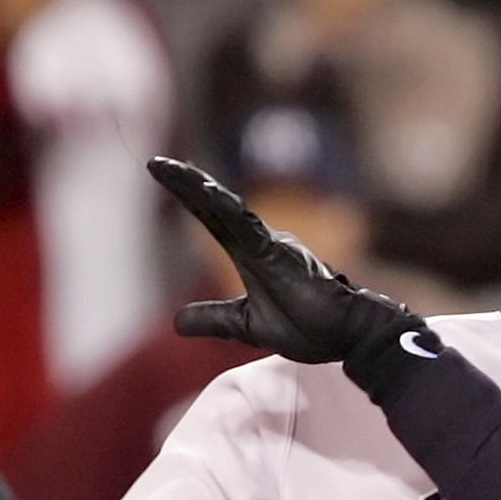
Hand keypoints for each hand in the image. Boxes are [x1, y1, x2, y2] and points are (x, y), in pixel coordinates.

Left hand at [148, 157, 415, 363]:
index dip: (187, 196)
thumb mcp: (247, 325)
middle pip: (214, 206)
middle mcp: (258, 240)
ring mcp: (269, 243)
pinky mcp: (280, 253)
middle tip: (155, 163)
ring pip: (227, 209)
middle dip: (184, 183)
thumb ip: (214, 318)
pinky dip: (225, 209)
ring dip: (198, 189)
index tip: (160, 171)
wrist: (345, 336)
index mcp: (250, 253)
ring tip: (170, 170)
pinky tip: (205, 193)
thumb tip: (176, 323)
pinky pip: (247, 227)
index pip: (211, 218)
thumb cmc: (309, 327)